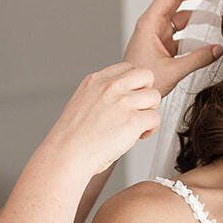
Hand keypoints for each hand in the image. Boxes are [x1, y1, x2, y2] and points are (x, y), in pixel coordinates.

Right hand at [44, 62, 161, 178]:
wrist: (67, 154)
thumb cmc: (71, 138)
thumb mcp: (81, 103)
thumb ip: (101, 95)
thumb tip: (119, 99)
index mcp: (95, 80)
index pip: (127, 68)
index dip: (133, 84)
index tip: (130, 98)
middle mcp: (110, 87)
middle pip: (146, 75)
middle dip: (146, 92)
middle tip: (139, 108)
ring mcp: (123, 102)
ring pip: (154, 96)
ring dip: (149, 111)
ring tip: (138, 125)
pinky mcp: (133, 120)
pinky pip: (155, 118)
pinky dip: (150, 129)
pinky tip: (138, 136)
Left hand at [122, 0, 222, 97]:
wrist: (129, 95)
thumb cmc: (140, 82)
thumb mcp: (173, 71)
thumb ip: (198, 59)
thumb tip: (218, 50)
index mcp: (150, 24)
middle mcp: (153, 26)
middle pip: (178, 4)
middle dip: (198, 3)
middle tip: (217, 5)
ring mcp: (158, 36)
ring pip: (181, 21)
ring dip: (198, 22)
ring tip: (217, 25)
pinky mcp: (162, 47)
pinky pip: (181, 36)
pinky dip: (194, 38)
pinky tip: (207, 45)